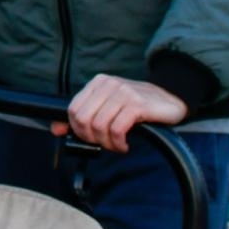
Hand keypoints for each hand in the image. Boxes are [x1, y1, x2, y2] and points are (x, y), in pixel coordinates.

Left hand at [51, 74, 186, 152]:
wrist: (171, 99)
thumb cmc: (138, 106)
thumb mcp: (109, 106)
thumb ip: (84, 116)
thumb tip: (56, 129)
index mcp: (98, 83)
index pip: (73, 110)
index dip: (78, 130)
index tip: (91, 139)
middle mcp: (108, 84)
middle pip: (84, 120)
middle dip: (91, 139)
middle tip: (105, 144)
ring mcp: (123, 93)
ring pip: (99, 126)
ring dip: (107, 143)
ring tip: (117, 145)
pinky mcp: (137, 104)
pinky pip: (117, 129)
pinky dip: (118, 143)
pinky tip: (124, 144)